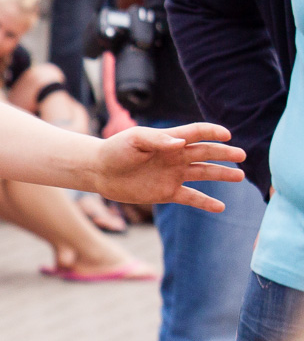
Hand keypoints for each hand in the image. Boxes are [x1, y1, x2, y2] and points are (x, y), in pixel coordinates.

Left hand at [90, 123, 245, 210]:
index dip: (212, 132)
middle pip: (205, 153)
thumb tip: (181, 143)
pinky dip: (206, 202)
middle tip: (241, 156)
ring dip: (222, 174)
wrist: (99, 171)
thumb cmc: (115, 150)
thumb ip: (157, 140)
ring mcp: (173, 174)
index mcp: (169, 140)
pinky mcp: (167, 192)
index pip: (196, 133)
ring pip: (203, 173)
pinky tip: (221, 208)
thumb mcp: (134, 140)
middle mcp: (175, 156)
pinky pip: (191, 197)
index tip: (226, 135)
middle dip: (224, 154)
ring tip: (240, 176)